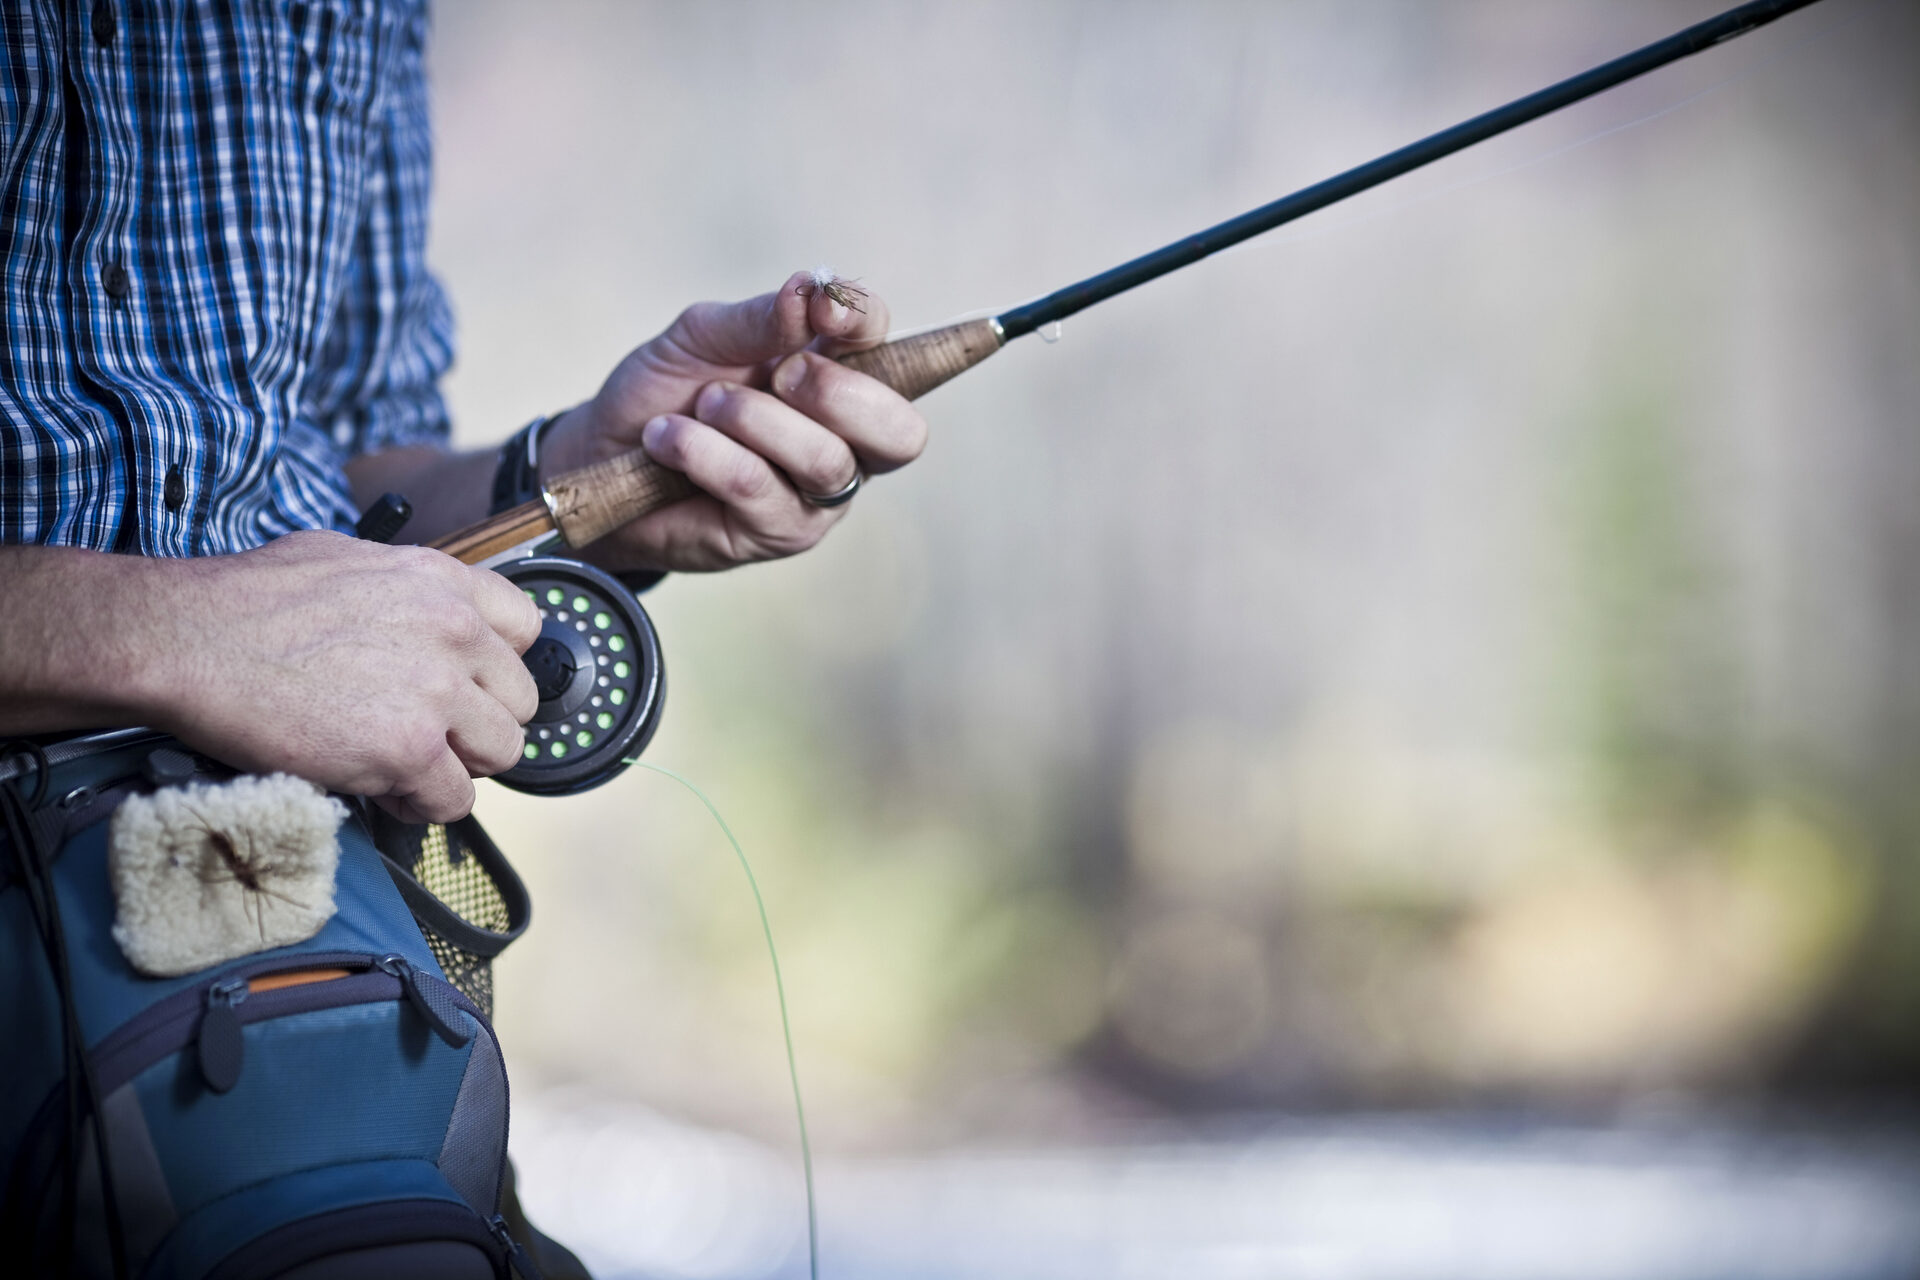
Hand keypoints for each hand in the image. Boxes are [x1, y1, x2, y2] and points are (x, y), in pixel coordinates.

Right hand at [154, 532, 540, 821]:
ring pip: (501, 754)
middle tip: (428, 732)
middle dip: (477, 723)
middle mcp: (455, 633)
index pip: (526, 629)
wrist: (188, 641)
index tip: (469, 685)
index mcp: (443, 581)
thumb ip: (405, 593)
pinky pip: (454, 799)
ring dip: (457, 766)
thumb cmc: (246, 602)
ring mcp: (437, 693)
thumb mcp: (347, 562)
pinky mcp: (409, 750)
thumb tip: (418, 618)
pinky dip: (422, 804)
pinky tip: (383, 787)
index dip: (494, 667)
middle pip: (519, 701)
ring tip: (405, 764)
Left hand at [538, 271, 929, 572]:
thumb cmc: (665, 393)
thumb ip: (759, 318)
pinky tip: (667, 439)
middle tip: (780, 374)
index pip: (889, 350)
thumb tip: (809, 291)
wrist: (600, 455)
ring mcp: (816, 496)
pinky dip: (704, 452)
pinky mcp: (776, 534)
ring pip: (824, 459)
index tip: (824, 309)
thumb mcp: (703, 337)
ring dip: (752, 420)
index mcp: (839, 380)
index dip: (867, 326)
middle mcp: (845, 442)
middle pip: (901, 433)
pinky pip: (757, 487)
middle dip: (837, 393)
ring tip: (702, 406)